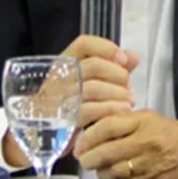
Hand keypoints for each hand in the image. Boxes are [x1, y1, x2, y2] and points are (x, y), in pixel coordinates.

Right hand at [1, 35, 138, 167]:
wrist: (44, 134)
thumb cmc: (74, 103)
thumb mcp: (94, 82)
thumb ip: (115, 68)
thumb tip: (133, 56)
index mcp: (65, 63)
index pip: (83, 44)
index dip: (105, 48)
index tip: (123, 58)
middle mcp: (60, 77)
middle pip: (92, 66)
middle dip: (116, 74)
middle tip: (128, 84)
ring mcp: (59, 98)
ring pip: (91, 88)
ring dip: (116, 93)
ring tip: (129, 99)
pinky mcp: (64, 119)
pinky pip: (88, 111)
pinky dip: (110, 109)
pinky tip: (122, 111)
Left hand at [74, 110, 177, 178]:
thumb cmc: (175, 134)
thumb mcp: (150, 119)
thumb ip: (124, 122)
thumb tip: (94, 130)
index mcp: (144, 122)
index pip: (107, 126)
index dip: (88, 136)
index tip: (80, 143)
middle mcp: (146, 142)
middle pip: (106, 152)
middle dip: (89, 158)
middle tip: (83, 159)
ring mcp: (149, 164)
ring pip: (112, 172)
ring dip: (100, 172)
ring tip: (98, 169)